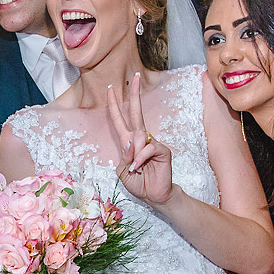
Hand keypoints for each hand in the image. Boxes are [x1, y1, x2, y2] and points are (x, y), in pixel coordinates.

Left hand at [108, 73, 174, 207]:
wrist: (153, 196)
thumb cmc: (138, 183)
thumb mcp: (122, 171)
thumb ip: (124, 156)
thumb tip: (131, 142)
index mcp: (128, 142)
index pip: (120, 119)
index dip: (114, 104)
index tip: (111, 89)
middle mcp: (141, 138)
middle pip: (136, 112)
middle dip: (134, 94)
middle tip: (134, 77)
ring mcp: (152, 142)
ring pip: (139, 137)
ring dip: (134, 153)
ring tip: (135, 168)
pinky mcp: (162, 150)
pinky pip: (149, 148)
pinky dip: (141, 158)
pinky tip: (139, 167)